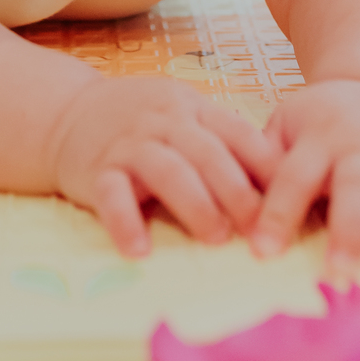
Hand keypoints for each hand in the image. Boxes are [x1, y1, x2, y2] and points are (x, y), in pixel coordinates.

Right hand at [51, 76, 280, 257]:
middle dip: (237, 191)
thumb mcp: (185, 118)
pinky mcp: (96, 170)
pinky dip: (125, 222)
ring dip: (195, 204)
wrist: (68, 113)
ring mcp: (130, 145)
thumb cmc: (142, 124)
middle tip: (260, 228)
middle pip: (208, 153)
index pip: (238, 133)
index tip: (291, 198)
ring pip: (167, 170)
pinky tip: (139, 250)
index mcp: (194, 110)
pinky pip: (111, 196)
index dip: (267, 166)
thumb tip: (281, 188)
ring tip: (215, 237)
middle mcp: (164, 122)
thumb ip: (223, 144)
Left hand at [250, 79, 359, 276]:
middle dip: (348, 229)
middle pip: (355, 188)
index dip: (278, 213)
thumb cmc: (319, 120)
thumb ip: (260, 157)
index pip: (294, 177)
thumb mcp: (284, 123)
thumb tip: (225, 197)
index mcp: (320, 137)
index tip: (262, 252)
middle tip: (339, 271)